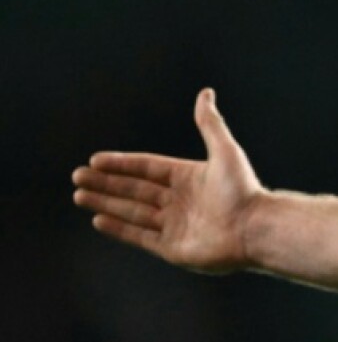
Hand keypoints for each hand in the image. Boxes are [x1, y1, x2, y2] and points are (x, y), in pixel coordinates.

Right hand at [72, 88, 264, 273]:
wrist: (255, 229)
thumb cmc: (242, 190)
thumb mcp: (225, 151)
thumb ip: (210, 123)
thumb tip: (205, 92)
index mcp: (189, 177)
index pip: (147, 167)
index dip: (121, 164)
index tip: (95, 160)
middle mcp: (180, 200)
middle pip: (135, 189)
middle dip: (105, 183)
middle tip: (77, 177)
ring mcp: (175, 225)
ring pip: (132, 211)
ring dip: (106, 203)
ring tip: (79, 195)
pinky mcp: (173, 248)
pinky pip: (140, 236)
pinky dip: (119, 228)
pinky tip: (99, 219)